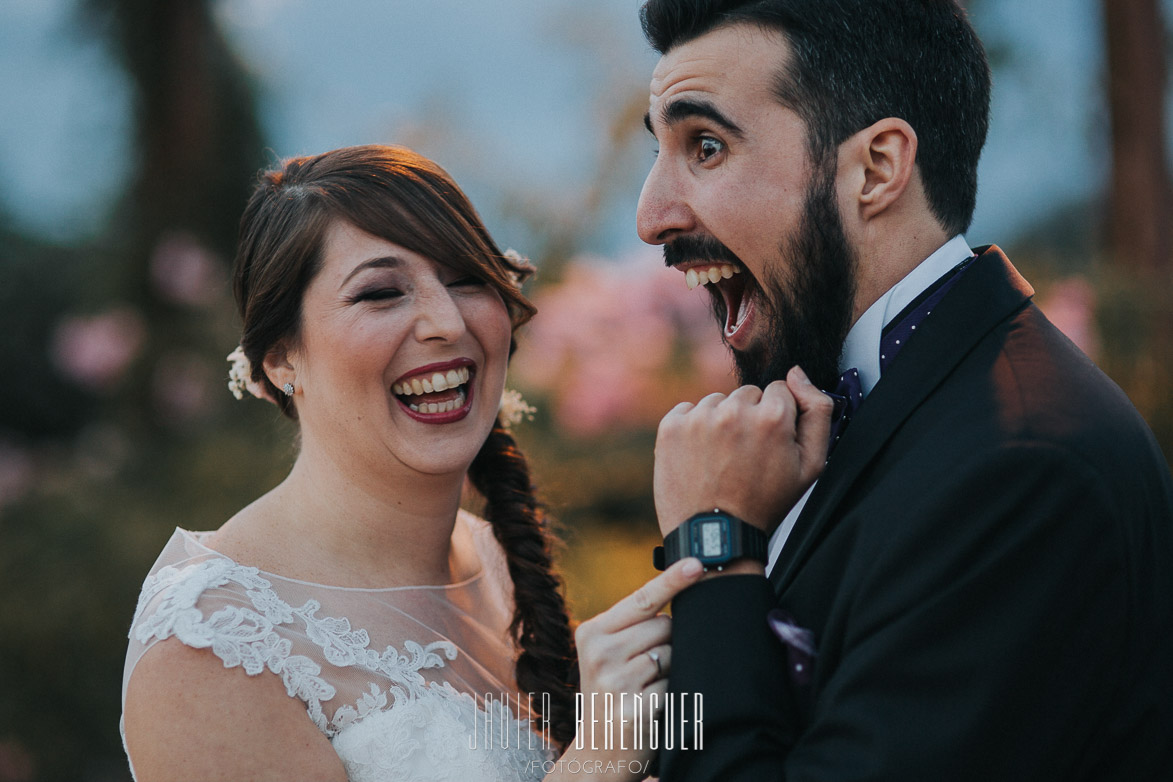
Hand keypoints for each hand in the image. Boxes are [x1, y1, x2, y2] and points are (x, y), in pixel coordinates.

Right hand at [551, 559, 703, 780]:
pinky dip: (673, 695)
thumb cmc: (614, 694)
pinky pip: (675, 686)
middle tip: (645, 670)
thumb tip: (684, 593)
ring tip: (647, 689)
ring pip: (673, 655)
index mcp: (592, 632)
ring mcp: (615, 682)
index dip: (673, 579)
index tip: (697, 562)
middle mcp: (599, 653)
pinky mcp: (634, 709)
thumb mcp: (609, 655)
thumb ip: (635, 627)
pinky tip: (654, 706)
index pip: (642, 599)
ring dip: (672, 671)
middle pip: (665, 627)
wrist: (598, 753)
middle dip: (668, 643)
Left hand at [653, 366, 832, 535]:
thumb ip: (817, 410)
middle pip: (748, 395)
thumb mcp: (812, 465)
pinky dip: (693, 428)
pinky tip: (701, 456)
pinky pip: (688, 410)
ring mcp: (699, 417)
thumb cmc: (766, 502)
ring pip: (718, 402)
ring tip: (722, 459)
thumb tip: (796, 372)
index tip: (769, 445)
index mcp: (772, 417)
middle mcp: (734, 410)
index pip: (780, 391)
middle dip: (750, 418)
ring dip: (721, 422)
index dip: (777, 419)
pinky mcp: (671, 426)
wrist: (715, 535)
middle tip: (745, 456)